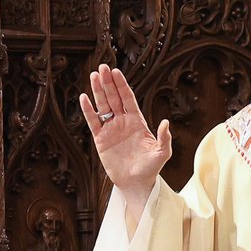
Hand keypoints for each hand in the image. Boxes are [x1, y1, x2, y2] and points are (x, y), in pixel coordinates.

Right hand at [79, 64, 171, 216]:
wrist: (136, 183)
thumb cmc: (151, 168)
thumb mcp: (162, 153)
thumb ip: (164, 138)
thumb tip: (166, 122)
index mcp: (137, 121)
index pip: (128, 99)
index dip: (122, 85)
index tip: (116, 71)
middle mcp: (123, 122)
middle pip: (114, 98)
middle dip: (108, 83)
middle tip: (102, 67)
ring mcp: (111, 129)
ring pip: (103, 106)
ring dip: (98, 91)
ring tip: (93, 75)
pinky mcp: (101, 139)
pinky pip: (93, 122)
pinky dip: (88, 110)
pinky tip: (84, 98)